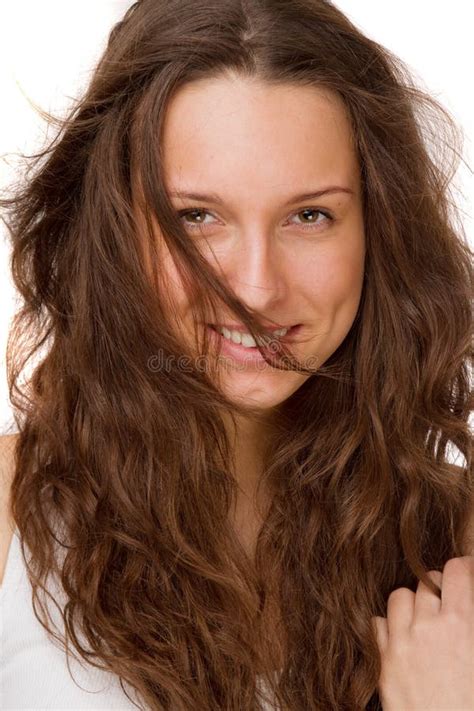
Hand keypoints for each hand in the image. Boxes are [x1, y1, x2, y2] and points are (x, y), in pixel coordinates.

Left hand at [372, 555, 473, 710]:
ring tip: (425, 618)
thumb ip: (470, 623)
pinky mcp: (383, 663)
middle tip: (448, 604)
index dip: (462, 569)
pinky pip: (378, 623)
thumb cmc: (470, 700)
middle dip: (438, 589)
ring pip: (399, 596)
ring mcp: (401, 644)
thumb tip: (467, 606)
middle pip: (426, 582)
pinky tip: (403, 639)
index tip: (465, 573)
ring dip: (413, 603)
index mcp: (460, 624)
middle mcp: (427, 628)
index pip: (455, 571)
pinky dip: (389, 626)